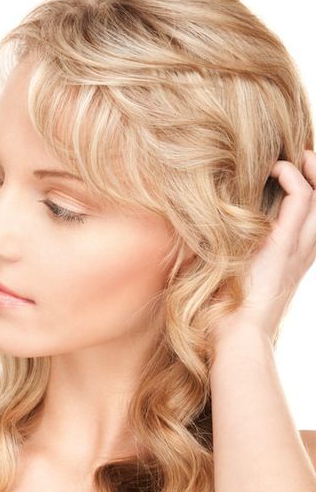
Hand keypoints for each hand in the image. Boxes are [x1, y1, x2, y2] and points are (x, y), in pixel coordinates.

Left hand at [211, 150, 315, 343]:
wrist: (234, 337)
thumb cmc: (222, 314)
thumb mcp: (222, 273)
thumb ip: (217, 252)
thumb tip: (187, 234)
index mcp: (289, 256)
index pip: (309, 214)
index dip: (305, 187)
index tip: (283, 167)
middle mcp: (301, 249)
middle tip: (297, 154)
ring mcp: (297, 247)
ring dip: (310, 168)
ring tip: (291, 155)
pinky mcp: (285, 245)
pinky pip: (303, 198)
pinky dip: (291, 177)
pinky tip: (272, 169)